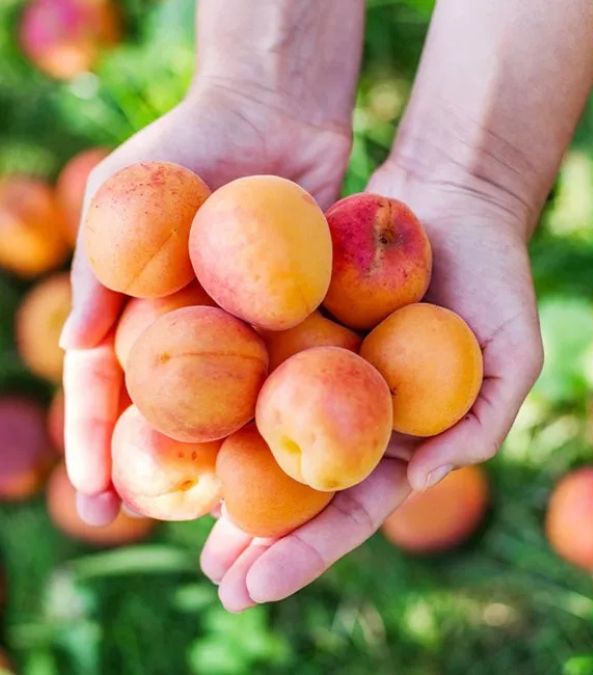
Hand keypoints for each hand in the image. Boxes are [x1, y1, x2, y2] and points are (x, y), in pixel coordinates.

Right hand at [60, 82, 351, 524]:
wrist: (275, 110)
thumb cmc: (187, 149)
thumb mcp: (130, 203)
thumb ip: (104, 271)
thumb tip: (77, 343)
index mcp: (141, 324)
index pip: (112, 401)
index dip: (101, 453)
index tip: (99, 505)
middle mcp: (199, 340)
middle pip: (181, 425)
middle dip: (176, 484)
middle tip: (179, 535)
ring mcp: (257, 336)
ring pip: (247, 416)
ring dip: (245, 468)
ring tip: (248, 521)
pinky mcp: (312, 324)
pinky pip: (306, 381)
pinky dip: (304, 420)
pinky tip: (311, 461)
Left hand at [204, 167, 544, 611]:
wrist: (455, 193)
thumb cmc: (497, 276)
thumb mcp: (515, 351)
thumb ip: (484, 420)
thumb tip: (422, 480)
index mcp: (403, 439)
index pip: (354, 509)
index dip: (308, 553)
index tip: (257, 589)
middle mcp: (352, 416)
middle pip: (295, 492)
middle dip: (253, 542)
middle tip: (207, 579)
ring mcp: (314, 373)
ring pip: (256, 437)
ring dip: (217, 485)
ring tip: (168, 524)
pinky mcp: (284, 325)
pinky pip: (241, 367)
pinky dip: (207, 401)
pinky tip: (163, 429)